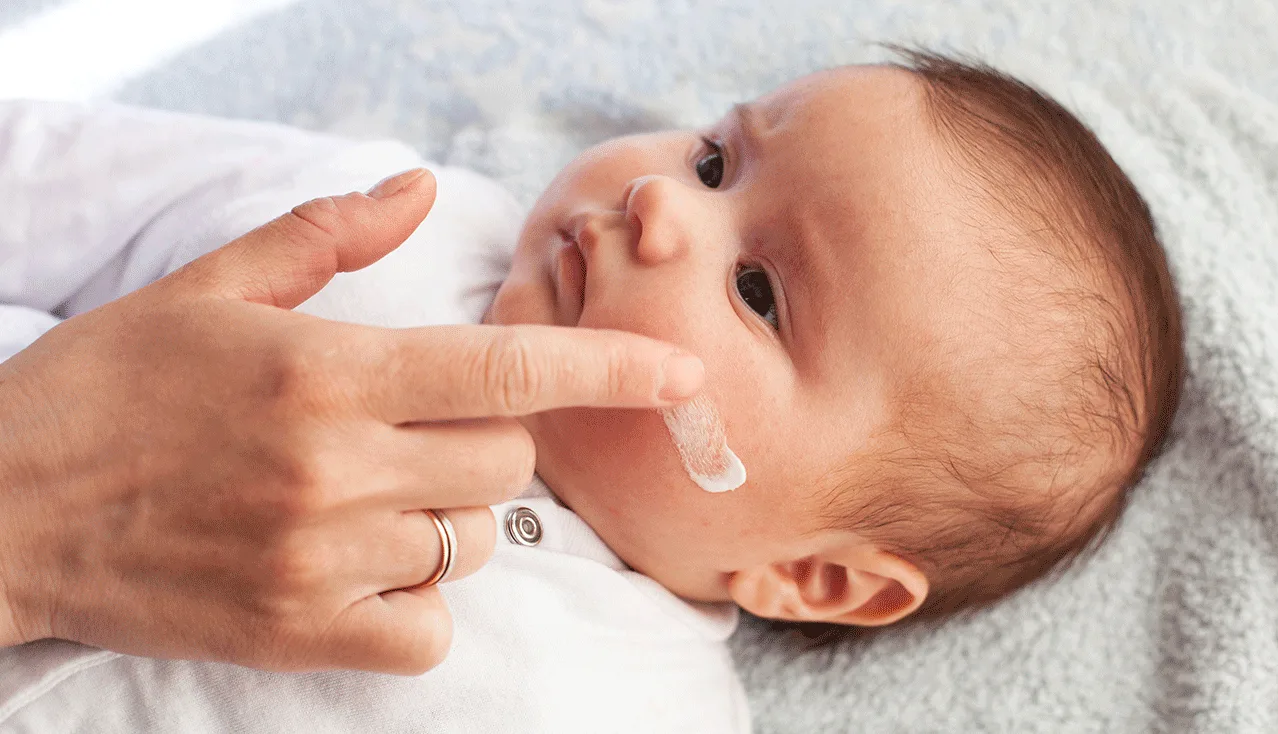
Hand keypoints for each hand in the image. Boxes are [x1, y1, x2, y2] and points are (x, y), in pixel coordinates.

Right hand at [0, 169, 703, 673]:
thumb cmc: (104, 388)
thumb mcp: (206, 287)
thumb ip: (327, 235)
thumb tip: (419, 187)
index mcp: (328, 372)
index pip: (510, 372)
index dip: (614, 371)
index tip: (685, 374)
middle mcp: (338, 468)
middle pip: (505, 462)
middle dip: (484, 441)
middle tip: (409, 428)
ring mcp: (319, 560)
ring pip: (466, 542)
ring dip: (440, 518)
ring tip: (358, 496)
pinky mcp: (295, 633)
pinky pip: (424, 626)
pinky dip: (411, 599)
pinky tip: (355, 566)